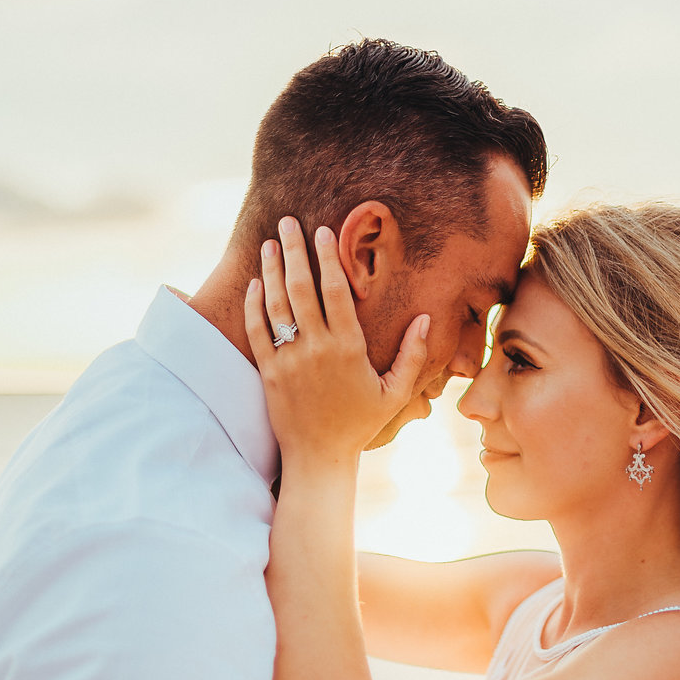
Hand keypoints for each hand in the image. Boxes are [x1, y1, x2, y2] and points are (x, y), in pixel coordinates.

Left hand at [244, 218, 429, 462]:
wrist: (319, 458)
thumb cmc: (360, 423)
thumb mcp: (394, 392)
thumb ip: (413, 354)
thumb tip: (425, 318)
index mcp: (348, 348)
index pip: (335, 291)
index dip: (327, 258)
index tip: (322, 232)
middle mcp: (316, 349)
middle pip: (301, 288)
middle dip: (294, 250)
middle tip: (287, 221)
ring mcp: (288, 360)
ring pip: (276, 304)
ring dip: (271, 270)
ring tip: (269, 243)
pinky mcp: (268, 372)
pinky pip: (257, 331)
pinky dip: (254, 304)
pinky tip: (255, 283)